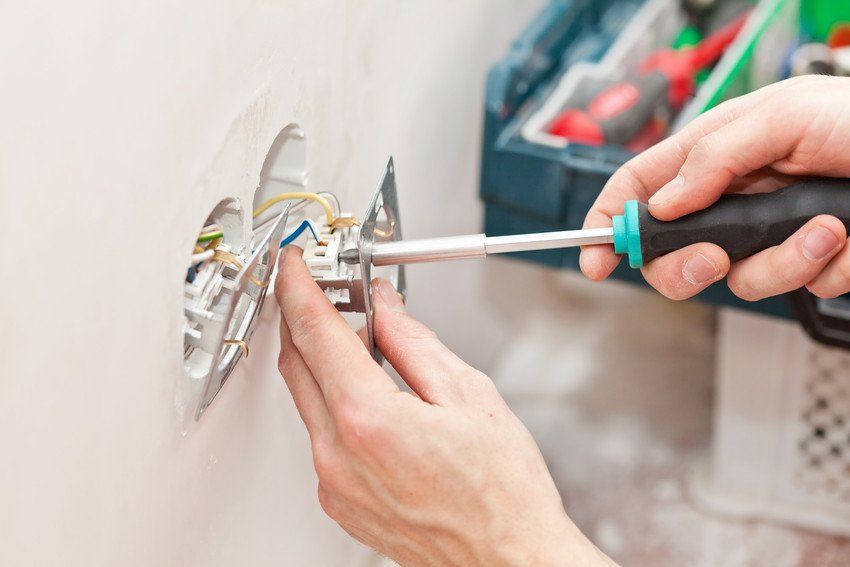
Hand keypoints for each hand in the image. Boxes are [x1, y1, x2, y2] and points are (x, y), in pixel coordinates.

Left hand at [274, 247, 612, 565]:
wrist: (506, 558)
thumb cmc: (501, 491)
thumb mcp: (469, 394)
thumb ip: (414, 342)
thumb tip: (385, 307)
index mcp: (369, 418)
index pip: (316, 330)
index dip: (299, 286)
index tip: (294, 264)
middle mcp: (337, 454)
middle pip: (297, 363)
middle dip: (306, 319)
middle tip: (333, 294)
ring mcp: (333, 483)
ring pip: (307, 400)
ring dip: (326, 363)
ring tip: (370, 348)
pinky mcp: (338, 501)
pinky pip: (320, 436)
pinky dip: (336, 404)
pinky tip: (374, 397)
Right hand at [581, 75, 849, 300]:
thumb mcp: (784, 115)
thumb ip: (717, 156)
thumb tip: (667, 201)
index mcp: (712, 156)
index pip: (639, 190)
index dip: (608, 224)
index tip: (595, 259)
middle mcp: (732, 200)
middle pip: (672, 254)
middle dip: (687, 266)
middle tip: (714, 256)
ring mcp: (768, 235)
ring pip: (739, 280)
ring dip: (784, 263)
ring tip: (827, 229)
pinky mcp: (808, 261)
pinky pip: (797, 286)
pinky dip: (827, 268)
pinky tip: (848, 239)